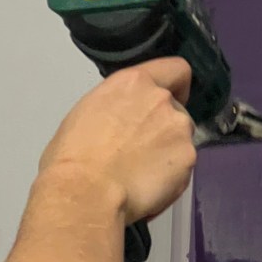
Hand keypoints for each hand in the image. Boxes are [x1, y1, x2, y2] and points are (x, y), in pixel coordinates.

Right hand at [39, 58, 197, 223]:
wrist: (86, 192)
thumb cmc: (73, 158)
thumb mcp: (88, 113)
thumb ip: (118, 108)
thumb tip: (123, 123)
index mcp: (134, 82)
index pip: (175, 69)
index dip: (177, 86)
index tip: (171, 98)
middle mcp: (161, 99)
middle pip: (176, 109)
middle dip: (165, 127)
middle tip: (141, 150)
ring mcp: (179, 128)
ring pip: (182, 138)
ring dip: (169, 151)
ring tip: (142, 174)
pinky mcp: (188, 157)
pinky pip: (184, 165)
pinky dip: (172, 176)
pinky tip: (148, 187)